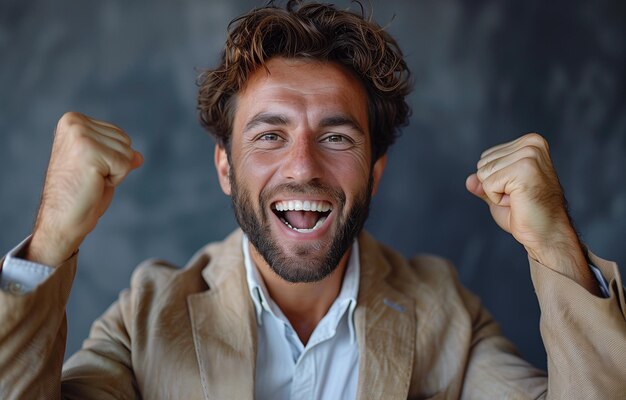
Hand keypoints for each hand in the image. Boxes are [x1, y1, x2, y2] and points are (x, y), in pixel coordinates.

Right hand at [26, 112, 142, 266]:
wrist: (63, 219)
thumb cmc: (81, 195)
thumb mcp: (103, 168)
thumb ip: (119, 156)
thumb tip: (139, 157)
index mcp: (73, 120)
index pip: (119, 134)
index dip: (112, 158)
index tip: (90, 170)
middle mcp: (74, 122)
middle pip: (125, 140)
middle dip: (116, 164)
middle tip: (91, 177)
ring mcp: (80, 134)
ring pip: (127, 152)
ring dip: (115, 172)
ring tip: (91, 180)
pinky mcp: (88, 150)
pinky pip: (125, 164)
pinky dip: (116, 179)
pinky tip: (94, 183)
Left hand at [465, 133, 595, 291]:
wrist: (546, 234)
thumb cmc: (526, 214)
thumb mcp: (498, 194)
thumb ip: (483, 183)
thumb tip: (469, 180)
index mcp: (529, 142)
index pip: (486, 157)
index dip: (495, 181)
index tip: (517, 190)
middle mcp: (532, 144)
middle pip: (483, 163)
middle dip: (494, 186)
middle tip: (519, 197)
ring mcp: (530, 155)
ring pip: (484, 173)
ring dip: (496, 193)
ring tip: (519, 199)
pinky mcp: (525, 169)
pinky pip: (488, 184)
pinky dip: (497, 199)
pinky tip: (518, 202)